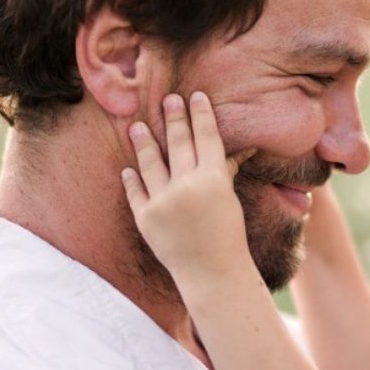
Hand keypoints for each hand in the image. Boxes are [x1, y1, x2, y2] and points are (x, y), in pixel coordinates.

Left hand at [121, 92, 255, 277]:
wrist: (212, 273)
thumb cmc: (227, 235)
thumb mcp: (229, 199)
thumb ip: (225, 170)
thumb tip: (242, 147)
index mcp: (213, 179)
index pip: (206, 137)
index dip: (200, 115)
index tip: (194, 96)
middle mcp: (187, 186)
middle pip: (177, 143)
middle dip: (173, 118)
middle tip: (168, 99)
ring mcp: (163, 202)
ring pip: (150, 163)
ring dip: (143, 142)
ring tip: (136, 126)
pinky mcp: (145, 219)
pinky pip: (135, 192)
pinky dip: (130, 179)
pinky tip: (127, 168)